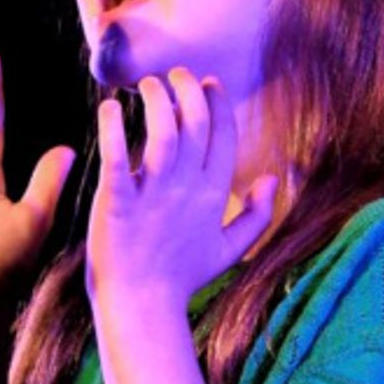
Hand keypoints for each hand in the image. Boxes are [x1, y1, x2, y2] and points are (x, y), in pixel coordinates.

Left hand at [85, 68, 277, 312]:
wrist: (141, 307)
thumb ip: (257, 216)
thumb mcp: (229, 250)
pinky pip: (117, 157)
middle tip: (173, 75)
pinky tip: (109, 108)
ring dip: (156, 100)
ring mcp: (152, 196)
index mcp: (213, 196)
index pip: (223, 136)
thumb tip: (273, 178)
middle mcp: (186, 190)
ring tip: (145, 85)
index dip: (217, 103)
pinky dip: (112, 128)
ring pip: (162, 132)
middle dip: (187, 89)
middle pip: (195, 123)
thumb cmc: (180, 279)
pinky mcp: (116, 203)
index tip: (207, 82)